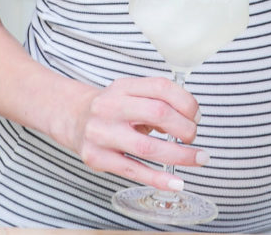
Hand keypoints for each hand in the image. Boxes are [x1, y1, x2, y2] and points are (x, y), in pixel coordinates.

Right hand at [70, 75, 206, 191]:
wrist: (72, 118)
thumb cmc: (111, 108)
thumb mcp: (129, 93)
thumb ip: (156, 101)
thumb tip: (188, 121)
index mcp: (123, 86)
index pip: (161, 87)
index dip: (185, 101)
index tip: (196, 116)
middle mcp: (110, 106)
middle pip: (157, 113)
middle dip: (184, 128)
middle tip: (194, 137)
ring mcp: (101, 133)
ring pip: (147, 147)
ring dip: (179, 155)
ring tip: (197, 159)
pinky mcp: (96, 158)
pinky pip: (133, 171)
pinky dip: (158, 178)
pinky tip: (175, 183)